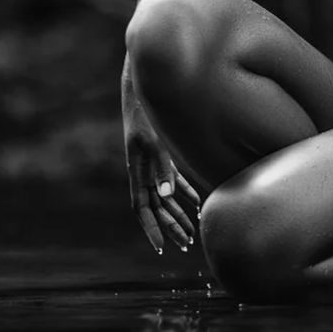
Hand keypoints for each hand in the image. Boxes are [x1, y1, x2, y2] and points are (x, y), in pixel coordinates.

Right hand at [123, 60, 199, 254]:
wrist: (144, 83)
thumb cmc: (146, 110)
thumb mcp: (153, 139)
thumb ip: (160, 166)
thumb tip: (166, 195)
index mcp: (136, 168)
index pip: (141, 207)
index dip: (150, 228)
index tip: (160, 248)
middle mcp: (142, 169)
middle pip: (156, 206)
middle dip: (170, 226)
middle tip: (186, 245)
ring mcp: (152, 161)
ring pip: (165, 195)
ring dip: (177, 213)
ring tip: (191, 232)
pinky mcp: (162, 152)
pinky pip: (172, 179)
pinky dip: (184, 192)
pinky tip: (196, 203)